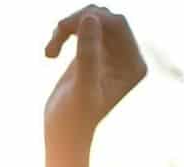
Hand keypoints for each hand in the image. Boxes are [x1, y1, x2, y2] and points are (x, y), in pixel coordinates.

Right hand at [43, 6, 145, 139]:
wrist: (62, 133)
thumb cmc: (73, 118)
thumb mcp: (81, 86)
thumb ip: (88, 53)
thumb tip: (90, 17)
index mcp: (133, 65)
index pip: (118, 25)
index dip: (91, 19)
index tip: (63, 29)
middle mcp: (127, 57)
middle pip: (106, 18)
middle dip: (78, 21)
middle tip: (56, 34)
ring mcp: (111, 54)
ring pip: (92, 18)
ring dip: (68, 26)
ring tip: (51, 49)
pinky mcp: (94, 52)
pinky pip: (82, 26)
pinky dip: (63, 32)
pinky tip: (50, 53)